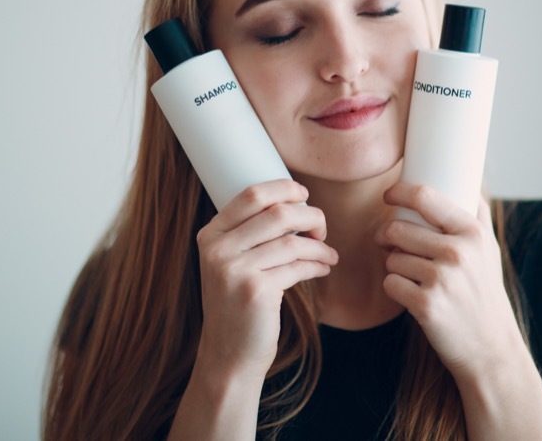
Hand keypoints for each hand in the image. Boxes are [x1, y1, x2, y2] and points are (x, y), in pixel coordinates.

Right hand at [195, 179, 338, 377]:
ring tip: (329, 254)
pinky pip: (297, 266)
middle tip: (322, 229)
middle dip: (310, 216)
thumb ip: (252, 233)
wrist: (229, 354)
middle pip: (278, 213)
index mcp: (211, 235)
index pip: (252, 194)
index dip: (284, 188)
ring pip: (292, 241)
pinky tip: (323, 268)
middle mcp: (218, 249)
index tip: (305, 195)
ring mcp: (234, 270)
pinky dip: (317, 264)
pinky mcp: (255, 291)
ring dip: (319, 246)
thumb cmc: (239, 303)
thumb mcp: (233, 263)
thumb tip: (296, 201)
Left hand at [376, 183, 523, 378]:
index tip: (389, 195)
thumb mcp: (490, 251)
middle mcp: (458, 252)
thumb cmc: (485, 293)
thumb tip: (468, 177)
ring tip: (414, 277)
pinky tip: (412, 296)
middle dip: (386, 236)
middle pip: (397, 229)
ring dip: (394, 266)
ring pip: (391, 258)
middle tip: (388, 243)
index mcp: (473, 233)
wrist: (491, 347)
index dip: (399, 191)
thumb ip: (477, 215)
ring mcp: (442, 279)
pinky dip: (395, 289)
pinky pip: (390, 283)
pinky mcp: (426, 305)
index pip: (425, 197)